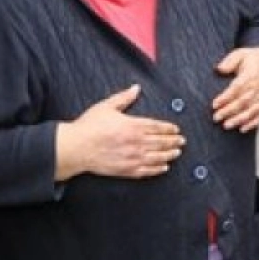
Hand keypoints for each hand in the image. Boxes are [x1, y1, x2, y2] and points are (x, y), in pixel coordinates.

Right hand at [59, 85, 184, 180]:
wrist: (76, 148)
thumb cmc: (89, 126)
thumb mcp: (106, 106)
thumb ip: (124, 98)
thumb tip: (136, 88)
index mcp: (132, 125)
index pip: (157, 127)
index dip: (169, 128)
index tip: (176, 129)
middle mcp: (136, 142)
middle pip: (160, 142)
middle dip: (173, 141)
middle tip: (182, 141)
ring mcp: (132, 157)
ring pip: (157, 157)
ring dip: (169, 155)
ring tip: (177, 153)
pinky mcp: (126, 170)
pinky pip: (146, 170)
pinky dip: (157, 169)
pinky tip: (164, 167)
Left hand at [212, 47, 258, 131]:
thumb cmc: (251, 59)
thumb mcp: (240, 54)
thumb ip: (229, 61)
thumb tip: (219, 69)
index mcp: (251, 74)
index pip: (237, 88)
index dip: (226, 97)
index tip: (214, 104)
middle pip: (243, 101)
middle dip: (229, 111)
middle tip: (216, 117)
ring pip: (252, 110)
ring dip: (239, 119)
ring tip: (226, 125)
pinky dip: (253, 123)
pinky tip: (242, 129)